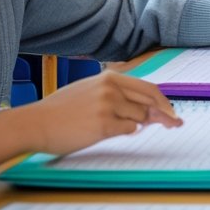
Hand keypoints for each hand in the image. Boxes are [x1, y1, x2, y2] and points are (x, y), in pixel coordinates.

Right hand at [16, 71, 182, 155]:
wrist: (35, 123)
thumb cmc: (61, 110)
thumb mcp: (90, 91)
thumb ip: (117, 95)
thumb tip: (147, 109)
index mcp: (109, 77)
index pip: (148, 87)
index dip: (163, 101)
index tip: (172, 112)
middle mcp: (111, 88)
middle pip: (150, 101)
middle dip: (164, 114)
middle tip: (174, 123)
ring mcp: (108, 105)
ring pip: (139, 117)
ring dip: (132, 124)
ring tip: (107, 124)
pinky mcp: (103, 124)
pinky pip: (128, 129)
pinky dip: (122, 132)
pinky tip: (102, 130)